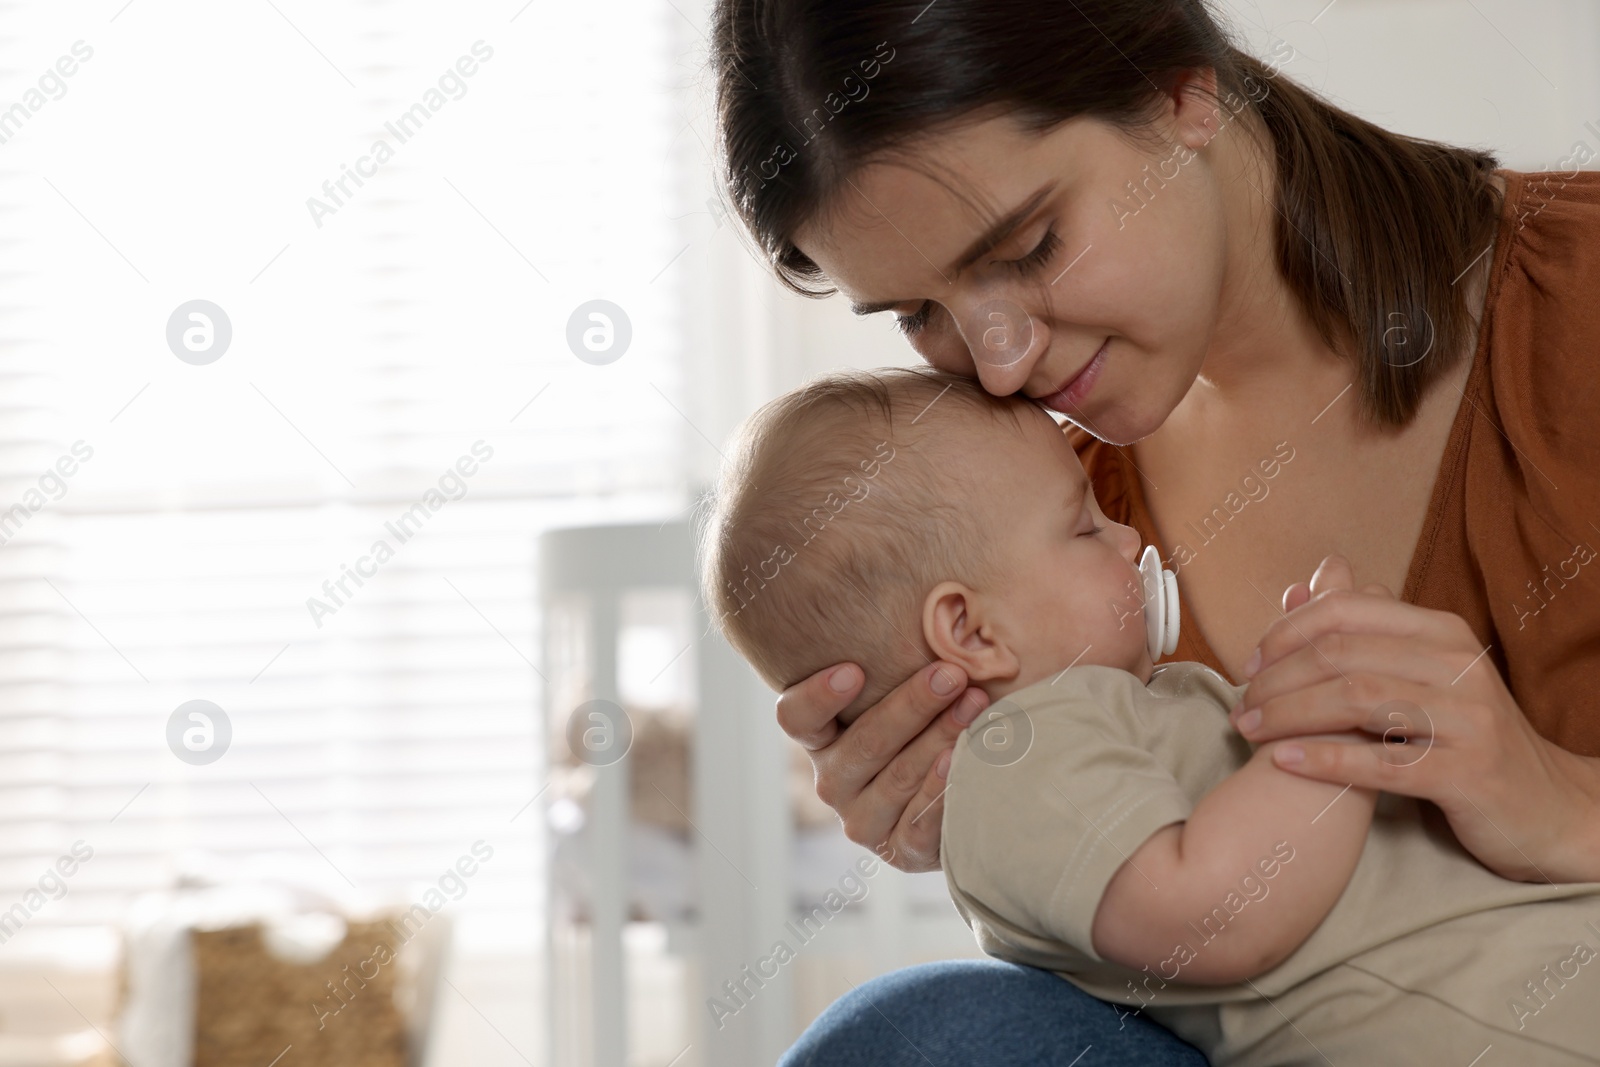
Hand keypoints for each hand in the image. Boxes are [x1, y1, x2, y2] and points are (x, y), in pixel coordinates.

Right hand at [776, 660, 988, 871]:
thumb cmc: (923, 727)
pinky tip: (959, 762)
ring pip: (896, 777)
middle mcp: (832, 780)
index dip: (818, 696)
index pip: (796, 718)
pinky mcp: (897, 850)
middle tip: (951, 673)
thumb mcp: (900, 696)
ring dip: (939, 737)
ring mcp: (862, 820)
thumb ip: (896, 665)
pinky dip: (940, 789)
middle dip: (912, 704)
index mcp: (822, 738)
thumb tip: (931, 607)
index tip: (853, 671)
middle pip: (863, 743)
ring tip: (973, 705)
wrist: (956, 801)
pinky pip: (917, 822)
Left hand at [1230, 554, 1599, 882]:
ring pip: (1356, 701)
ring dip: (1288, 714)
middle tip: (1240, 704)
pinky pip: (1380, 762)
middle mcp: (1458, 666)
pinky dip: (1324, 759)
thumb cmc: (1464, 735)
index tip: (1250, 665)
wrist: (1546, 806)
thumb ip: (1363, 631)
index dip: (1284, 634)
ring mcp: (1467, 719)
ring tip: (1248, 730)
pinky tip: (1282, 760)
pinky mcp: (1467, 774)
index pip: (1344, 612)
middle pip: (1341, 655)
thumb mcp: (1421, 672)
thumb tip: (1302, 584)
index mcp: (1442, 632)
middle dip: (1276, 678)